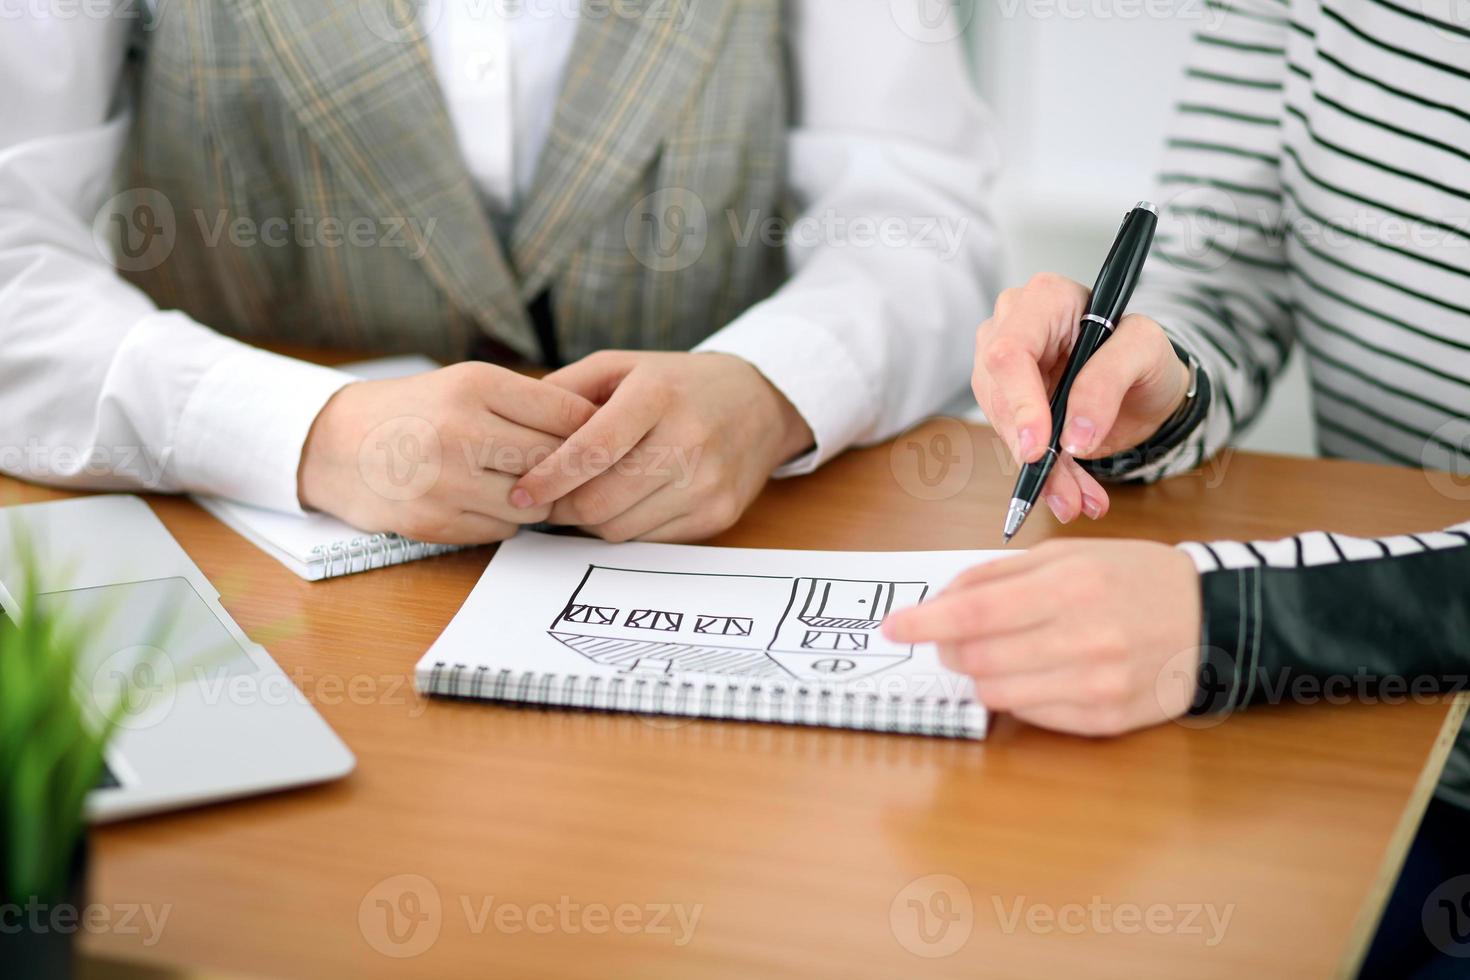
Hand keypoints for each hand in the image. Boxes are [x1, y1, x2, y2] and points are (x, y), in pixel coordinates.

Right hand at [298, 362, 595, 543]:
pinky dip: (504, 519)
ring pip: (535, 502)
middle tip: (575, 471)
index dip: (593, 430)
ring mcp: (444, 480)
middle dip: (569, 469)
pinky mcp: (433, 521)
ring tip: (520, 482)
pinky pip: (502, 529)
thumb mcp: (467, 385)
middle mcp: (459, 430)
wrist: (335, 445)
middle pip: (556, 460)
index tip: (605, 438)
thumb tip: (603, 430)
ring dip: (537, 499)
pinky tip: (483, 500)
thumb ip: (529, 404)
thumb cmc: (416, 411)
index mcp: (474, 385)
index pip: (567, 413)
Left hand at [509, 351, 813, 541]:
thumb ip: (565, 390)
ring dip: (592, 521)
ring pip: (620, 529)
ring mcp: (708, 482)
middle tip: (547, 500)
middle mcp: (688, 439)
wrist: (760, 404)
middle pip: (601, 501)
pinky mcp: (719, 514)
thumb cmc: (676, 384)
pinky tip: (625, 504)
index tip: (520, 490)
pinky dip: (626, 527)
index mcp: (657, 395)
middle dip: (563, 507)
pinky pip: (650, 540)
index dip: (548, 477)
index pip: (591, 450)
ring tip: (586, 497)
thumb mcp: (622, 366)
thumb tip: (511, 426)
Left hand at [883, 540, 1201, 735]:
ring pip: (997, 692)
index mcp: (1070, 587)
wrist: (1213, 618)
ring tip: (1000, 653)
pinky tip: (1038, 673)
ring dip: (980, 674)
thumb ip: (998, 575)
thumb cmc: (1132, 578)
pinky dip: (1018, 695)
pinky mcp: (1106, 721)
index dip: (924, 623)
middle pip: (976, 658)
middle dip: (949, 648)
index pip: (973, 614)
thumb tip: (941, 601)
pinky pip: (1031, 716)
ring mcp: (1096, 686)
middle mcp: (1084, 639)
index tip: (894, 628)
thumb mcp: (1068, 554)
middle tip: (951, 637)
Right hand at [973, 273, 1190, 523]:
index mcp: (1045, 298)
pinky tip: (1071, 494)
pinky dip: (1044, 477)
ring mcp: (1004, 368)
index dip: (1019, 402)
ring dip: (1040, 472)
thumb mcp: (1145, 351)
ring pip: (1003, 426)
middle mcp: (1013, 327)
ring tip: (1077, 498)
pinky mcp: (1009, 404)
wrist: (1145, 385)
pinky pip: (1016, 444)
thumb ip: (1109, 381)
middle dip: (1031, 448)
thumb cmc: (1145, 354)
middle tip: (1065, 490)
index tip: (1038, 448)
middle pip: (999, 393)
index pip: (1011, 350)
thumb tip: (1074, 434)